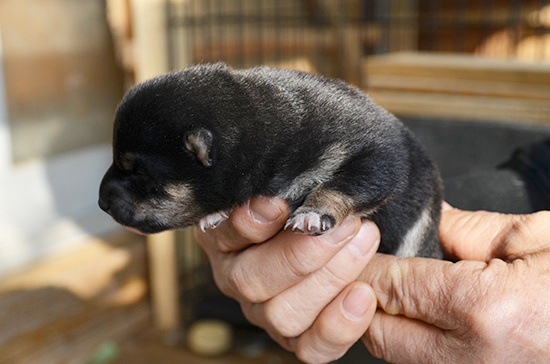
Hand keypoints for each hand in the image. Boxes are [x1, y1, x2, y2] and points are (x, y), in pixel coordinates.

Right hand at [195, 197, 380, 362]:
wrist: (339, 228)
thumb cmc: (312, 198)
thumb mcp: (296, 184)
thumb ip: (288, 185)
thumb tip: (285, 189)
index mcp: (223, 236)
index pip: (224, 233)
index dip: (250, 222)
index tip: (280, 203)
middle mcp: (237, 277)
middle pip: (251, 280)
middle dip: (301, 253)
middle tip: (342, 224)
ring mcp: (264, 312)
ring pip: (282, 315)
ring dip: (328, 279)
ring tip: (362, 243)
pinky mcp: (296, 337)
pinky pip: (310, 347)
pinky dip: (338, 326)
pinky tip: (363, 295)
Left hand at [361, 204, 549, 363]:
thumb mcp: (538, 238)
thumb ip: (469, 229)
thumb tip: (428, 221)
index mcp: (483, 307)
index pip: (392, 287)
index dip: (365, 265)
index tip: (358, 249)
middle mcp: (472, 357)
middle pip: (380, 332)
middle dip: (363, 296)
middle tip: (366, 266)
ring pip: (395, 353)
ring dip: (384, 320)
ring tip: (394, 286)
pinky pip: (422, 361)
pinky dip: (411, 338)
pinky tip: (421, 313)